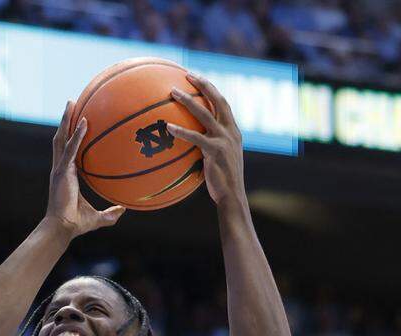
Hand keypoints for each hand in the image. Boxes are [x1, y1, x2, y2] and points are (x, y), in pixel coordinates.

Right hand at [44, 101, 123, 237]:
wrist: (62, 229)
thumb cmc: (76, 224)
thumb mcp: (98, 217)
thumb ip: (111, 213)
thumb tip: (124, 210)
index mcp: (67, 175)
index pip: (68, 151)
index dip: (71, 136)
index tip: (78, 123)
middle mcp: (61, 168)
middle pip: (61, 138)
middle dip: (65, 120)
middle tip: (70, 103)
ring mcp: (60, 168)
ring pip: (61, 138)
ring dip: (66, 120)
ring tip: (71, 103)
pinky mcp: (62, 171)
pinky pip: (71, 149)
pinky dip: (77, 135)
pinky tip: (85, 122)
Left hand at [166, 74, 244, 205]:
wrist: (232, 196)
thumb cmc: (222, 181)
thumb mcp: (219, 159)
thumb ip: (209, 146)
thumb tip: (189, 143)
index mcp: (233, 131)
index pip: (223, 103)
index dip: (211, 89)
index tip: (197, 78)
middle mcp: (231, 131)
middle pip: (217, 100)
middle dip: (203, 85)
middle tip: (187, 74)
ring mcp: (224, 140)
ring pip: (204, 114)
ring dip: (188, 101)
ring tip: (173, 92)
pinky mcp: (215, 151)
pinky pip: (195, 137)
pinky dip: (181, 131)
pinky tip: (168, 127)